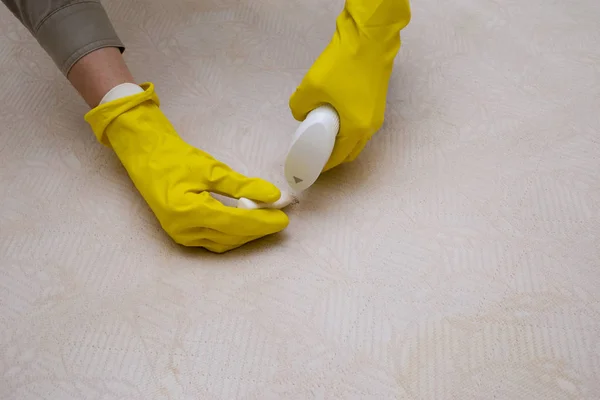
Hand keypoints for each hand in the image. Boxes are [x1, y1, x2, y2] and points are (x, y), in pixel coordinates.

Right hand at [85, 83, 288, 252]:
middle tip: (280, 217)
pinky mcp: (182, 235)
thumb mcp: (212, 168)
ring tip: (267, 220)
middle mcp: (183, 229)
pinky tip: (247, 223)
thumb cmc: (175, 158)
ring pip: (224, 242)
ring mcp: (181, 235)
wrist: (146, 156)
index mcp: (187, 211)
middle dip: (258, 229)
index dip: (262, 221)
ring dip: (247, 234)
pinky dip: (234, 234)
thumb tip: (273, 196)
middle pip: (232, 236)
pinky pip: (214, 241)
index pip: (235, 222)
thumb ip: (243, 185)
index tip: (284, 218)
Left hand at [289, 0, 410, 170]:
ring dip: (341, 141)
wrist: (369, 39)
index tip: (311, 167)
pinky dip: (349, 128)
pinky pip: (361, 124)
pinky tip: (335, 119)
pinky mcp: (377, 103)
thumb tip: (299, 112)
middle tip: (315, 152)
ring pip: (357, 138)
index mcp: (357, 129)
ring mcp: (377, 115)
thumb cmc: (343, 65)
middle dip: (333, 155)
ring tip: (322, 135)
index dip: (323, 165)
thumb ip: (299, 105)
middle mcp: (370, 126)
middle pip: (350, 151)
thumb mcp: (310, 86)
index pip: (338, 157)